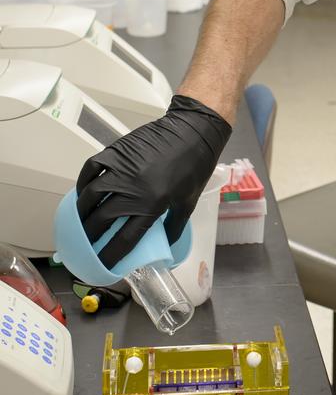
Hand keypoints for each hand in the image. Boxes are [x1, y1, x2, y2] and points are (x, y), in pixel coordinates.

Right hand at [75, 94, 231, 266]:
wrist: (193, 130)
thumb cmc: (195, 166)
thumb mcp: (188, 202)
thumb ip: (174, 227)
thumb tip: (164, 246)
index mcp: (153, 205)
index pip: (125, 239)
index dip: (111, 255)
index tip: (102, 264)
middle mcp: (132, 190)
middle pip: (102, 220)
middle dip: (90, 237)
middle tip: (86, 244)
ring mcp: (121, 169)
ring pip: (91, 196)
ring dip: (82, 212)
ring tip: (81, 222)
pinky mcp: (116, 152)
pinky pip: (91, 169)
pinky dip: (83, 182)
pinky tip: (84, 193)